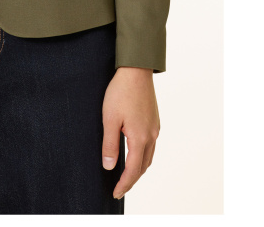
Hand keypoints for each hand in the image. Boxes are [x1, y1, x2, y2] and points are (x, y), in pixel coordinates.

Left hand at [102, 66, 159, 198]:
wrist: (136, 71)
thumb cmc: (120, 92)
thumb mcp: (109, 119)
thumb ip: (109, 144)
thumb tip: (109, 166)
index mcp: (140, 137)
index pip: (133, 170)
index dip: (124, 184)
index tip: (116, 193)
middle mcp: (151, 135)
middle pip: (143, 166)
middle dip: (132, 179)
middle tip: (119, 188)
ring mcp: (155, 127)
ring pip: (148, 156)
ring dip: (138, 168)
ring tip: (126, 174)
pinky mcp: (154, 120)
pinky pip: (150, 145)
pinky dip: (143, 155)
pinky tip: (134, 152)